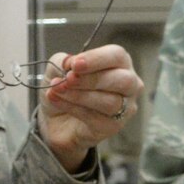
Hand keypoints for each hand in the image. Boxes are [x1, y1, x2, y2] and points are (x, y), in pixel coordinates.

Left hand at [39, 45, 143, 171]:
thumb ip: (63, 61)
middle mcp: (129, 84)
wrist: (55, 116)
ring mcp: (125, 108)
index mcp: (119, 63)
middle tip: (68, 78)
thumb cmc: (65, 87)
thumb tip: (69, 63)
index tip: (75, 64)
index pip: (117, 56)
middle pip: (122, 80)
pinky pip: (97, 118)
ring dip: (80, 95)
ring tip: (58, 90)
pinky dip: (74, 108)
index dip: (96, 59)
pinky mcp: (113, 127)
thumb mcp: (58, 67)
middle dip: (92, 79)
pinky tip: (58, 101)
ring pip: (110, 102)